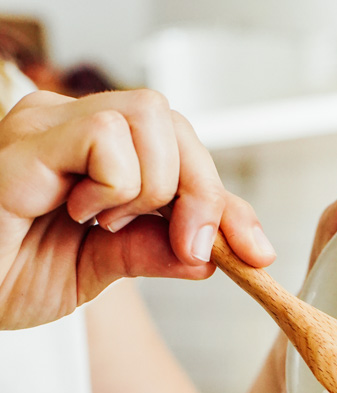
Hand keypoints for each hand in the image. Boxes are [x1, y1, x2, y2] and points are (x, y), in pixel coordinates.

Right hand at [0, 89, 274, 329]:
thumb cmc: (9, 275)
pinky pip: (103, 138)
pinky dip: (115, 185)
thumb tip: (212, 255)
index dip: (226, 202)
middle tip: (187, 247)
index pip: (181, 152)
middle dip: (203, 193)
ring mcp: (48, 128)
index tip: (256, 253)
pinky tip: (80, 213)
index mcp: (95, 154)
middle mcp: (71, 128)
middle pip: (173, 123)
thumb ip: (152, 253)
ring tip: (103, 223)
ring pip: (148, 118)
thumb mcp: (99, 271)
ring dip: (151, 188)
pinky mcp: (26, 146)